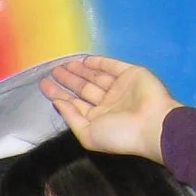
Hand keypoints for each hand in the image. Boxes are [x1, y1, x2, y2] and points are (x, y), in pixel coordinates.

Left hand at [40, 55, 178, 162]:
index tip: (43, 84)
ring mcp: (120, 88)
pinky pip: (111, 66)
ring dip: (79, 71)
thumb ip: (71, 117)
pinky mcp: (131, 74)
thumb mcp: (87, 133)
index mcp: (98, 119)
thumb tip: (57, 103)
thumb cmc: (118, 134)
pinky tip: (82, 61)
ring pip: (95, 76)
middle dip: (68, 80)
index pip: (74, 104)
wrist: (152, 124)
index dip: (59, 94)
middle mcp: (108, 103)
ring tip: (62, 64)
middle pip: (83, 88)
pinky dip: (98, 63)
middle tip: (52, 70)